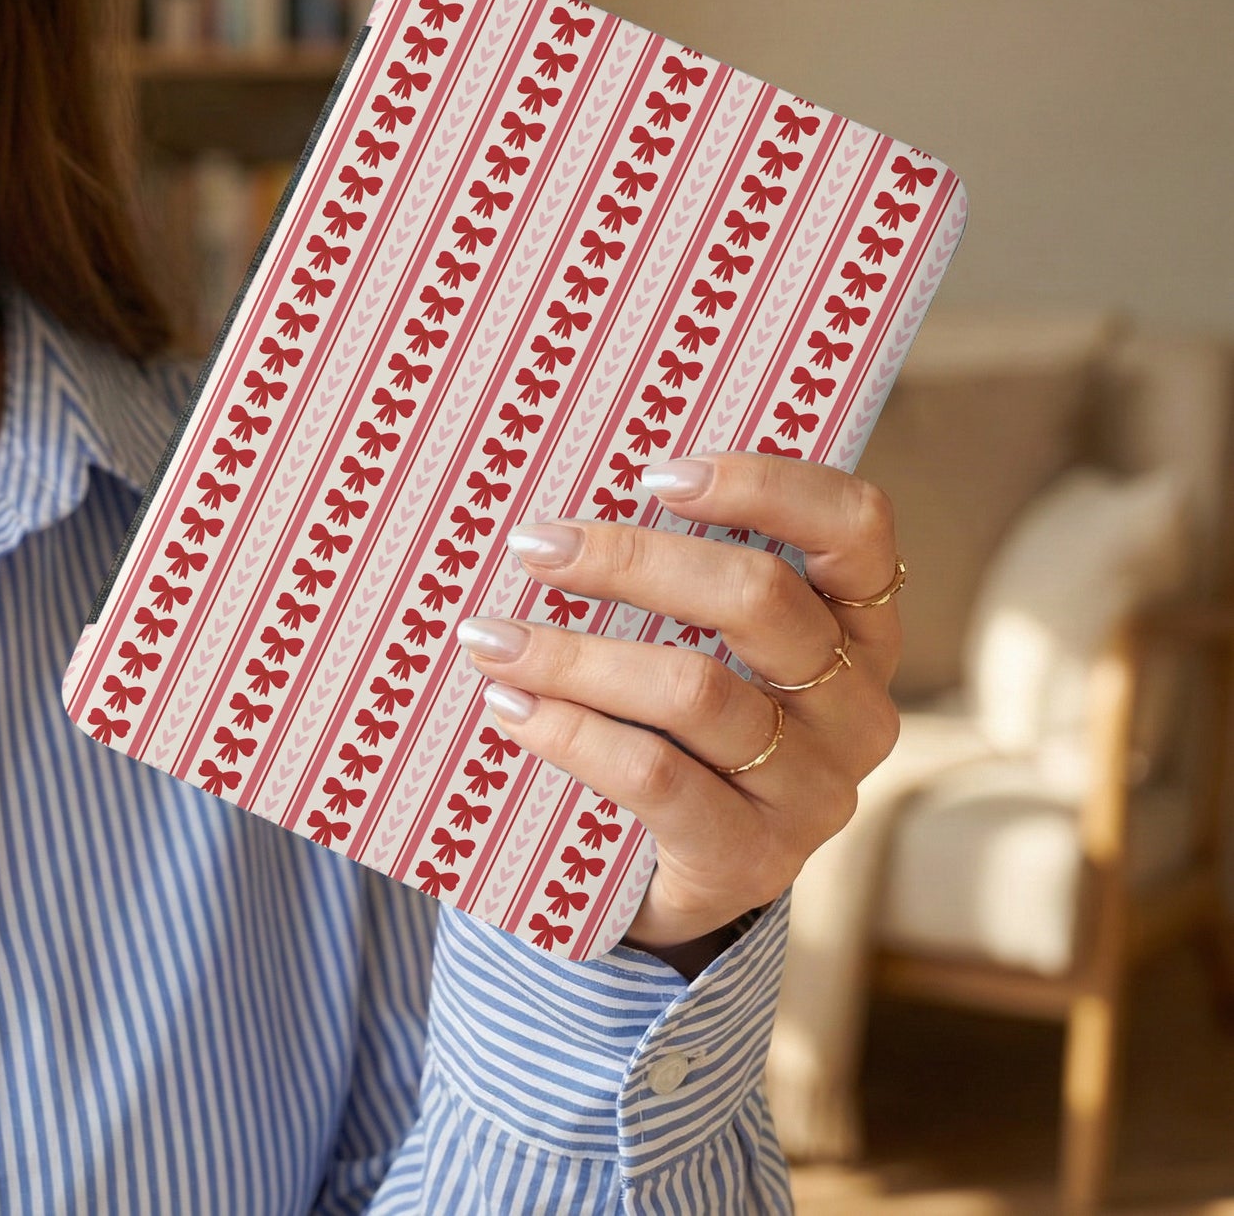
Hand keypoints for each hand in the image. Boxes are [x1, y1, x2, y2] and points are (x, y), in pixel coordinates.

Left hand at [456, 452, 901, 976]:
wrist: (691, 877)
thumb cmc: (690, 730)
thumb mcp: (715, 648)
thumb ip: (686, 584)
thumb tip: (569, 505)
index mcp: (860, 628)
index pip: (855, 526)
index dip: (764, 485)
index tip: (654, 474)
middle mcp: (857, 706)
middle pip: (760, 600)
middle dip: (631, 562)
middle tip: (535, 546)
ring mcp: (814, 791)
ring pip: (695, 690)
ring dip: (575, 655)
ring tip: (492, 639)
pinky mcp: (754, 858)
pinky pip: (654, 776)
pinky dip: (570, 733)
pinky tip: (511, 708)